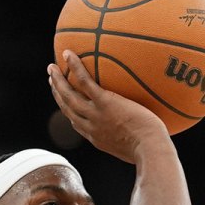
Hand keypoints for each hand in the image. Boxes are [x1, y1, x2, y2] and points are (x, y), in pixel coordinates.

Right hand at [48, 51, 169, 163]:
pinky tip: (69, 54)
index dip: (68, 110)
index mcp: (97, 137)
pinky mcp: (104, 103)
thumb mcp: (138, 148)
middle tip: (52, 79)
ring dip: (58, 81)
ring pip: (69, 96)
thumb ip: (135, 136)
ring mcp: (95, 114)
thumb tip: (146, 128)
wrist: (150, 150)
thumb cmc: (152, 150)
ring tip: (52, 67)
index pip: (77, 123)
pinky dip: (74, 67)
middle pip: (67, 108)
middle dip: (57, 93)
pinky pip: (84, 82)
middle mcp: (91, 127)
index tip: (63, 100)